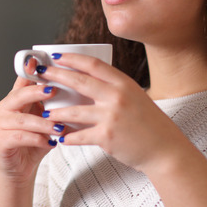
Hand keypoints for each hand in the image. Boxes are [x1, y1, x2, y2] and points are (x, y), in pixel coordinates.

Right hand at [0, 58, 61, 185]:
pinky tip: (52, 143)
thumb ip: (52, 104)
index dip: (30, 70)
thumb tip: (77, 88)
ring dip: (43, 123)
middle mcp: (6, 108)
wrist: (21, 167)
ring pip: (22, 119)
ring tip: (60, 127)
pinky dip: (38, 140)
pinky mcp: (2, 142)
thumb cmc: (36, 140)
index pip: (22, 79)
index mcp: (17, 98)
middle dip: (37, 92)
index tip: (39, 61)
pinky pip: (20, 137)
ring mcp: (2, 125)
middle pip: (19, 95)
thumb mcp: (46, 118)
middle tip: (53, 90)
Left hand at [37, 53, 193, 174]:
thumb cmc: (149, 124)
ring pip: (75, 111)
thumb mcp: (135, 97)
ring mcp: (111, 116)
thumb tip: (87, 81)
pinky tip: (61, 138)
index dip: (73, 59)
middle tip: (41, 75)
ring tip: (44, 114)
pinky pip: (80, 136)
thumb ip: (114, 89)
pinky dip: (68, 138)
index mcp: (124, 83)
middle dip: (57, 77)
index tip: (57, 57)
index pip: (93, 64)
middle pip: (80, 82)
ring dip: (57, 112)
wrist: (164, 149)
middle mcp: (117, 96)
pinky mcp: (107, 136)